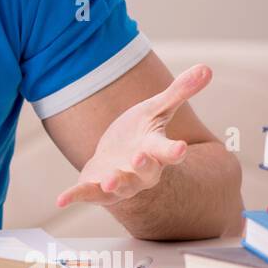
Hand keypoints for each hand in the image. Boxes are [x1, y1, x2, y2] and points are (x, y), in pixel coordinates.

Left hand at [54, 63, 211, 208]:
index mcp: (155, 149)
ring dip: (116, 183)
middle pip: (147, 172)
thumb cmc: (139, 133)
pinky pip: (87, 194)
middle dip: (145, 165)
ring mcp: (119, 181)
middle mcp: (141, 171)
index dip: (174, 150)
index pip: (168, 151)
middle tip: (141, 156)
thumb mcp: (156, 109)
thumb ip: (179, 92)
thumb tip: (206, 68)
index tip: (180, 148)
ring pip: (121, 187)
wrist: (116, 157)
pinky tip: (61, 200)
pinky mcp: (97, 188)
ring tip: (109, 180)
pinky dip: (75, 196)